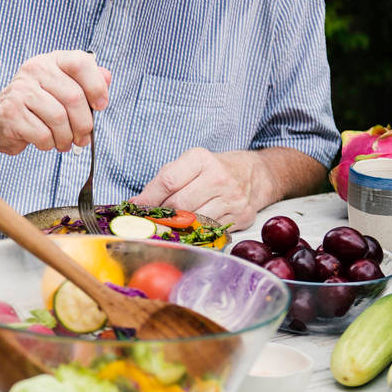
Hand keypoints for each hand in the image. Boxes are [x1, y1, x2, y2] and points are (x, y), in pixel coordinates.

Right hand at [0, 50, 110, 154]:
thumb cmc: (33, 107)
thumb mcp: (59, 90)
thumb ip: (85, 83)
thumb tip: (107, 76)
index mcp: (50, 61)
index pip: (80, 62)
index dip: (96, 86)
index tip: (100, 106)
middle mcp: (34, 70)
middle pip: (73, 97)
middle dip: (83, 124)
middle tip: (83, 137)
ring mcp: (20, 91)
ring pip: (59, 118)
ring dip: (66, 138)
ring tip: (64, 142)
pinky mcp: (11, 113)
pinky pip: (43, 134)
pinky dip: (49, 144)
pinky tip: (46, 142)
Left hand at [131, 148, 270, 230]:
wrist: (254, 174)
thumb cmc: (213, 169)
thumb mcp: (189, 164)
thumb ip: (164, 181)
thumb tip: (137, 202)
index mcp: (201, 159)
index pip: (168, 181)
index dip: (149, 197)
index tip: (137, 207)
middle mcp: (219, 177)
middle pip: (179, 204)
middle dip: (161, 214)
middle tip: (151, 219)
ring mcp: (232, 198)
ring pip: (194, 220)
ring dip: (177, 226)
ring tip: (168, 225)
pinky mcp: (241, 216)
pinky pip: (210, 231)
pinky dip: (195, 232)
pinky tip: (189, 229)